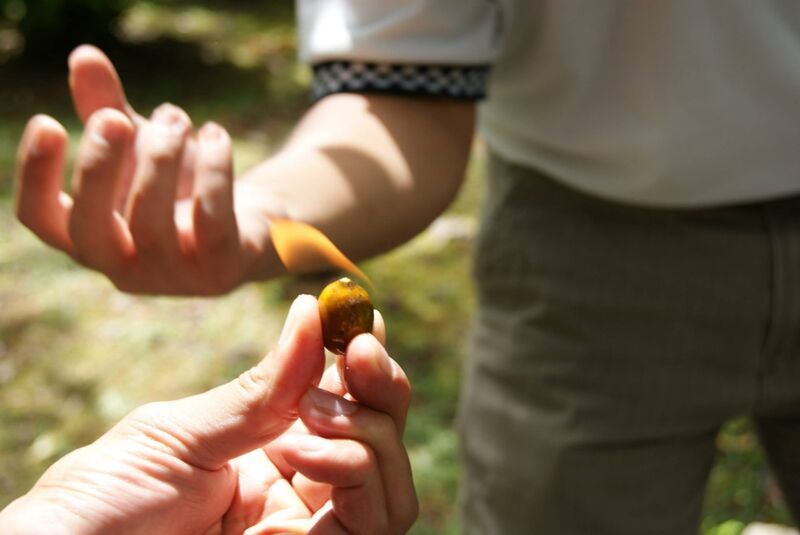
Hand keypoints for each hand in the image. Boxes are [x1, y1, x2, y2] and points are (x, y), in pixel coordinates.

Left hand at [0, 295, 417, 533]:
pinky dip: (356, 471)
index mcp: (269, 453)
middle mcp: (299, 492)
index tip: (365, 320)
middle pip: (383, 442)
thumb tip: (312, 313)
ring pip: (394, 487)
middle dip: (382, 390)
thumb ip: (260, 389)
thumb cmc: (105, 497)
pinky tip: (302, 449)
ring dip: (368, 433)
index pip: (342, 407)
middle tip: (357, 351)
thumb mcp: (181, 431)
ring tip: (309, 414)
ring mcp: (310, 531)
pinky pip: (377, 520)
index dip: (364, 366)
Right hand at [15, 45, 286, 294]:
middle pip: (90, 229)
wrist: (257, 226)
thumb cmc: (185, 189)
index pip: (41, 219)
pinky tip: (215, 135)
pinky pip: (212, 223)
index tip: (49, 122)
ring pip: (151, 224)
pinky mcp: (220, 270)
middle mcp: (125, 266)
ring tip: (176, 118)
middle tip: (116, 119)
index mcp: (92, 237)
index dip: (36, 175)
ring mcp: (173, 276)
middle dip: (98, 168)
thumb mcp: (143, 147)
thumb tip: (84, 56)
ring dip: (161, 159)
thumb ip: (108, 108)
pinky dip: (214, 173)